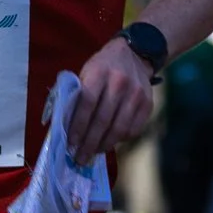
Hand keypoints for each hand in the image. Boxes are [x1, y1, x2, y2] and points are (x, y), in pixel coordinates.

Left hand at [70, 37, 156, 160]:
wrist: (134, 54)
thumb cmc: (102, 67)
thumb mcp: (86, 72)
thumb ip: (77, 96)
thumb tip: (64, 127)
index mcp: (99, 73)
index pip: (86, 105)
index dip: (78, 127)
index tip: (71, 144)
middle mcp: (120, 83)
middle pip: (102, 120)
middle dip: (89, 143)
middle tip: (80, 158)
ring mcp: (136, 94)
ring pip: (119, 128)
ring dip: (104, 145)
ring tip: (93, 153)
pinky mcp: (148, 104)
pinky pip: (133, 129)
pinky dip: (120, 140)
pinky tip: (110, 143)